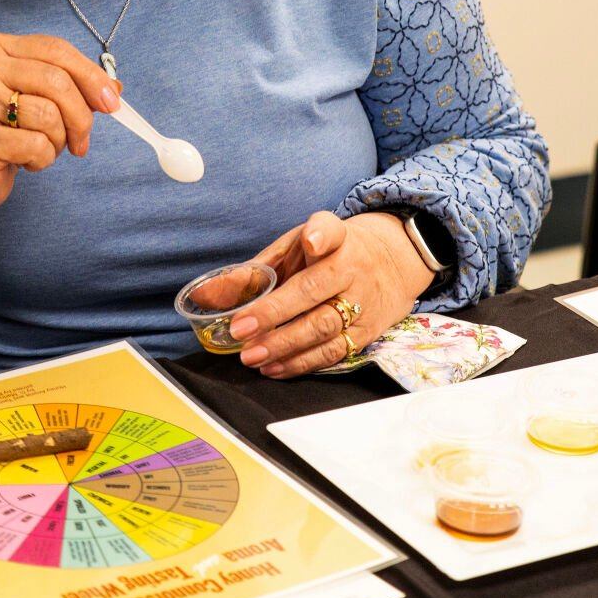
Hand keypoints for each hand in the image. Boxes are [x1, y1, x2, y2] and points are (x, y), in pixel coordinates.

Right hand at [0, 33, 120, 214]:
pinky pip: (36, 145)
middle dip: (81, 116)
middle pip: (57, 81)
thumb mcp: (34, 97)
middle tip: (81, 141)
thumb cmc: (0, 128)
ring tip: (41, 148)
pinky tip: (25, 161)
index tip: (112, 101)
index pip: (56, 50)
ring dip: (57, 141)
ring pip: (49, 116)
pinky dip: (42, 159)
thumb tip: (115, 89)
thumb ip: (70, 86)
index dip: (91, 75)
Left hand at [228, 211, 434, 379]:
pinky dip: (302, 363)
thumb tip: (204, 296)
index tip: (310, 240)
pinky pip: (334, 351)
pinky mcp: (368, 332)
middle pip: (315, 291)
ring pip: (324, 328)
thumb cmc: (329, 255)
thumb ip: (254, 271)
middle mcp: (352, 269)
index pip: (330, 231)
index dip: (320, 235)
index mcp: (335, 239)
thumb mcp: (296, 248)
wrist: (394, 263)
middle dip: (276, 313)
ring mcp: (363, 302)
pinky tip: (275, 367)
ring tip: (251, 356)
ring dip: (285, 346)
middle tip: (240, 331)